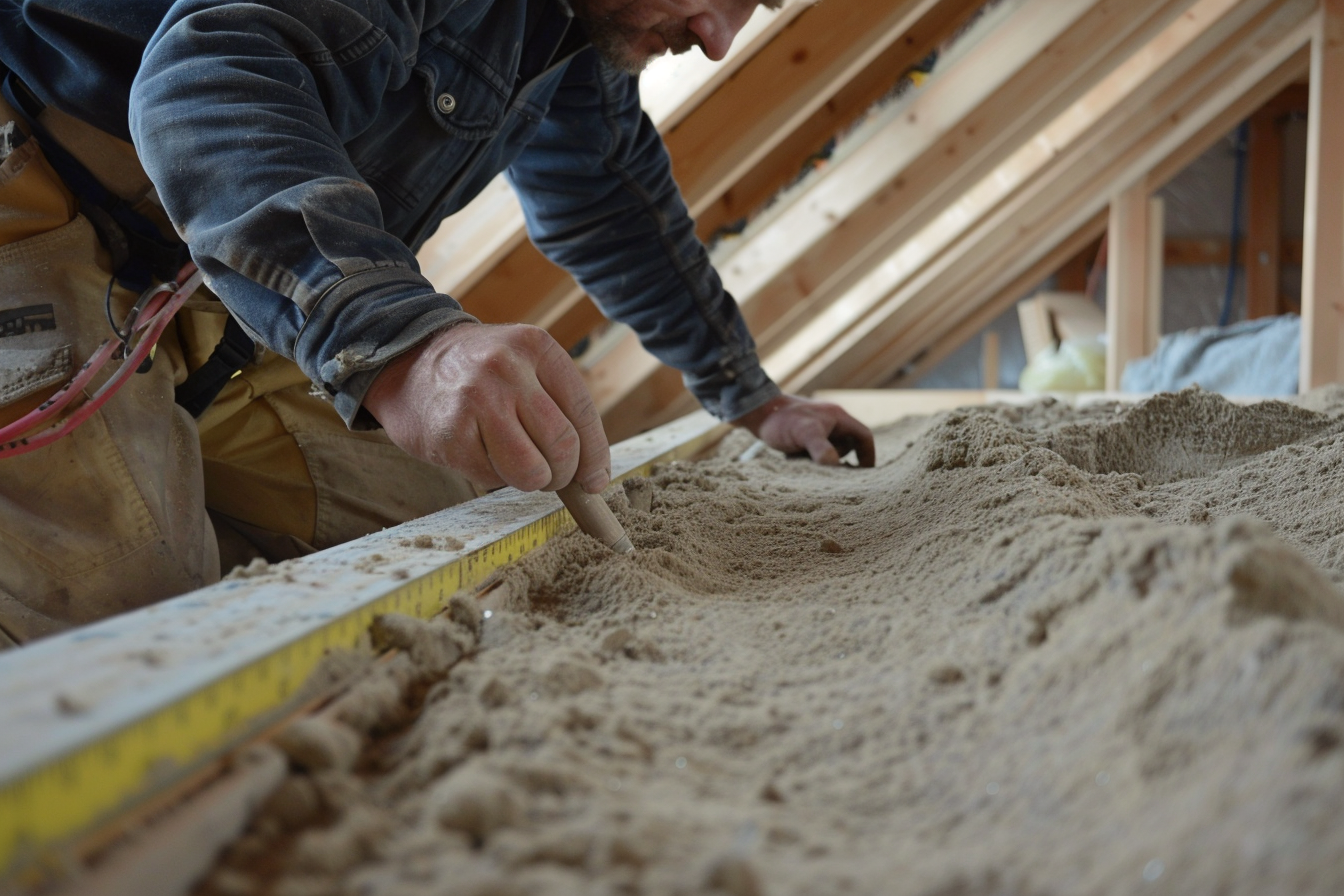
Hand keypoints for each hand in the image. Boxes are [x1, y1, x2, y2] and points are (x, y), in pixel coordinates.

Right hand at [363, 322, 610, 492]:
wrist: (407, 363)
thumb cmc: (478, 373)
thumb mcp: (523, 364)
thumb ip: (559, 405)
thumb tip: (593, 475)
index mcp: (535, 347)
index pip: (582, 413)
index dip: (596, 456)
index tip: (595, 480)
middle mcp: (507, 369)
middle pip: (563, 447)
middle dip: (564, 474)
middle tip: (553, 475)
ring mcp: (476, 401)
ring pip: (532, 471)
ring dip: (533, 480)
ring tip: (519, 466)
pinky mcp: (450, 436)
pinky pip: (494, 478)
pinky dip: (495, 476)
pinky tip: (480, 452)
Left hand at [733, 394, 875, 466]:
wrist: (755, 411)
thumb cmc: (781, 420)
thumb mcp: (804, 434)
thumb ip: (821, 449)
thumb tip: (835, 465)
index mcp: (838, 417)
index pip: (864, 437)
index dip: (868, 456)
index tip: (865, 475)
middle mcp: (830, 421)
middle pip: (848, 446)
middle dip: (840, 461)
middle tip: (829, 474)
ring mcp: (817, 427)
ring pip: (831, 450)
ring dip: (822, 460)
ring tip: (804, 461)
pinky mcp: (804, 435)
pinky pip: (815, 451)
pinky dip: (810, 459)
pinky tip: (795, 460)